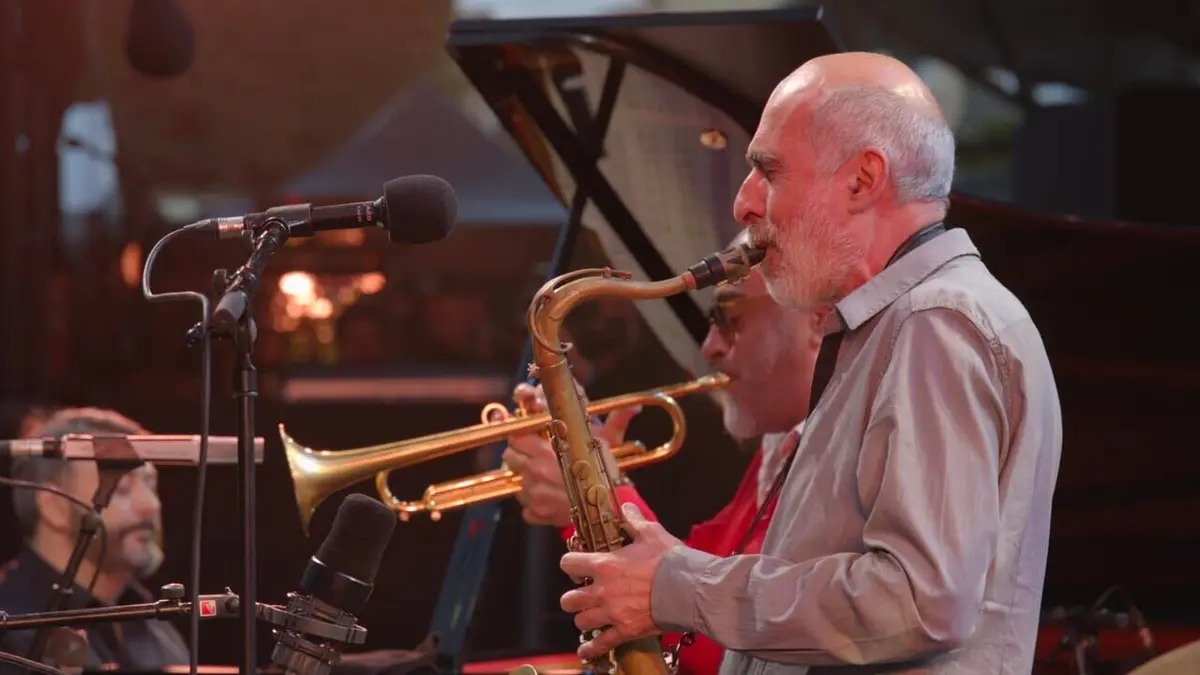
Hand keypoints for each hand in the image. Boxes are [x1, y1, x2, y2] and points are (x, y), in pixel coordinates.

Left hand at [503, 381, 640, 527]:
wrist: (610, 512)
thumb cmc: (605, 476)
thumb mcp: (603, 444)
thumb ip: (603, 423)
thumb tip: (633, 406)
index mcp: (546, 452)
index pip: (516, 437)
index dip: (521, 436)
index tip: (531, 437)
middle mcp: (535, 472)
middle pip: (510, 458)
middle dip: (520, 456)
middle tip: (536, 457)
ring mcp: (533, 495)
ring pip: (516, 481)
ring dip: (527, 479)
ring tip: (546, 479)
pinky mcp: (536, 514)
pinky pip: (525, 506)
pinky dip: (534, 502)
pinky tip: (550, 497)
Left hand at [559, 502, 682, 661]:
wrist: (690, 588)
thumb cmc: (670, 559)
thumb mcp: (651, 533)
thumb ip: (633, 521)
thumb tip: (625, 506)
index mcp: (604, 565)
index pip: (568, 564)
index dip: (570, 565)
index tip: (577, 568)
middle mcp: (602, 591)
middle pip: (568, 600)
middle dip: (573, 598)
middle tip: (583, 596)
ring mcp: (612, 613)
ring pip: (581, 621)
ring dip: (584, 618)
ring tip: (592, 616)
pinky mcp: (624, 631)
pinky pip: (600, 644)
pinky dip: (592, 648)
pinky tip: (586, 650)